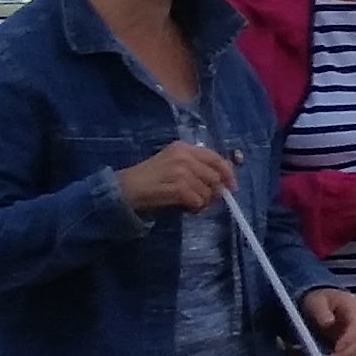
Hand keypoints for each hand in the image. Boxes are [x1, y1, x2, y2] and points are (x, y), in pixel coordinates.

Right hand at [112, 142, 231, 214]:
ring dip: (203, 201)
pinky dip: (195, 207)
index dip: (227, 172)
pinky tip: (186, 207)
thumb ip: (195, 167)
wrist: (124, 188)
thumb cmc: (149, 178)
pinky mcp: (178, 186)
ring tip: (191, 203)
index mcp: (184, 147)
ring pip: (208, 190)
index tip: (231, 185)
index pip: (215, 157)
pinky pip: (198, 200)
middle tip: (207, 200)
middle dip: (215, 191)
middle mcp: (184, 156)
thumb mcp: (172, 164)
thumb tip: (221, 181)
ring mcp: (181, 171)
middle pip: (215, 176)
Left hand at [296, 287, 355, 355]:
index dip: (347, 339)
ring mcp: (355, 333)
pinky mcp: (348, 342)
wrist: (317, 299)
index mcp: (353, 308)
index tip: (337, 350)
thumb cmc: (316, 298)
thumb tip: (328, 323)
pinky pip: (349, 354)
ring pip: (355, 350)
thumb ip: (322, 311)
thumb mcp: (316, 300)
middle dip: (345, 355)